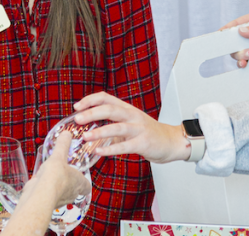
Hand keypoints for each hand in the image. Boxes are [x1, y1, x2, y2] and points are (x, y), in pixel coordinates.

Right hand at [5, 131, 91, 235]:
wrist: (40, 194)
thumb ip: (63, 145)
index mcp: (79, 184)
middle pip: (74, 190)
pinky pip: (48, 194)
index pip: (87, 187)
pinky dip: (46, 188)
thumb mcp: (59, 156)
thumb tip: (67, 134)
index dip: (85, 182)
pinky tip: (41, 180)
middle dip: (69, 182)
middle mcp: (71, 194)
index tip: (81, 176)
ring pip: (61, 193)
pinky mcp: (47, 201)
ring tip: (51, 175)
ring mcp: (60, 200)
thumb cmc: (55, 176)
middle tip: (65, 172)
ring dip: (57, 186)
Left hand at [73, 92, 188, 163]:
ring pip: (117, 127)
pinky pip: (125, 146)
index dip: (90, 100)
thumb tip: (89, 127)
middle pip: (110, 109)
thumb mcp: (130, 122)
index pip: (106, 98)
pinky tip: (99, 151)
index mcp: (127, 108)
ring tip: (86, 137)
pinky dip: (111, 148)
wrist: (171, 141)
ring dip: (99, 132)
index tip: (77, 106)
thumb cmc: (148, 133)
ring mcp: (139, 129)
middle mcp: (132, 115)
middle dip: (92, 113)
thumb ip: (113, 122)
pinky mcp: (143, 143)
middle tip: (77, 119)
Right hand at [221, 11, 248, 66]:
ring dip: (242, 55)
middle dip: (236, 46)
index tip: (219, 36)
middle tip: (246, 49)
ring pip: (240, 52)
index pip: (236, 24)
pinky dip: (246, 64)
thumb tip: (240, 31)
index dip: (226, 30)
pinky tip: (247, 64)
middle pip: (235, 40)